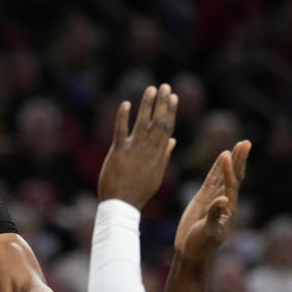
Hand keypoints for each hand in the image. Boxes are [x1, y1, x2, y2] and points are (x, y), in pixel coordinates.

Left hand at [97, 84, 177, 207]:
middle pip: (159, 123)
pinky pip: (121, 132)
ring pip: (143, 124)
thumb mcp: (156, 174)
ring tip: (150, 89)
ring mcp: (134, 151)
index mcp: (159, 155)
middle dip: (162, 103)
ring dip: (147, 105)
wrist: (122, 206)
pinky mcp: (118, 153)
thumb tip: (172, 141)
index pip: (167, 128)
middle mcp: (149, 151)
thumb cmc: (139, 191)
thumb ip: (165, 155)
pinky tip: (126, 104)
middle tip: (165, 86)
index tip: (173, 96)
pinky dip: (123, 117)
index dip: (170, 111)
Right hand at [174, 140, 250, 262]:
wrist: (191, 252)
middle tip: (245, 142)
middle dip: (239, 160)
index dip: (229, 170)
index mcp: (229, 210)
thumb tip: (223, 200)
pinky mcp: (205, 198)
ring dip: (231, 161)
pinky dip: (218, 168)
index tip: (227, 155)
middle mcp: (225, 202)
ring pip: (224, 175)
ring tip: (238, 145)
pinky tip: (222, 157)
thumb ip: (215, 215)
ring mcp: (215, 198)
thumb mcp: (207, 232)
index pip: (231, 185)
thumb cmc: (200, 245)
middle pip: (234, 177)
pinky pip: (213, 179)